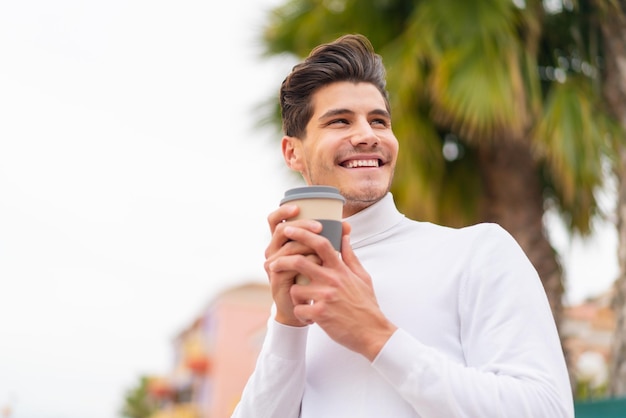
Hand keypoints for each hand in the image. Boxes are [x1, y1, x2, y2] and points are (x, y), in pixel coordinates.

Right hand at [264, 204, 322, 326]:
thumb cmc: (316, 281)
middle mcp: (274, 250)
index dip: (284, 211)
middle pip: (281, 229)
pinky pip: (287, 265)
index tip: (299, 207)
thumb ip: (333, 242)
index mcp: (282, 241)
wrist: (308, 310)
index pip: (276, 220)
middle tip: (320, 226)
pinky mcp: (276, 278)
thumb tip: (346, 225)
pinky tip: (317, 260)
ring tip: (323, 243)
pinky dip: (304, 260)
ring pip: (287, 247)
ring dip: (305, 243)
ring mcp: (273, 264)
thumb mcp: (324, 259)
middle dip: (301, 225)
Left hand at [269, 221, 397, 360]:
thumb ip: (350, 256)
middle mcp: (332, 280)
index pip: (321, 244)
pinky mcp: (320, 314)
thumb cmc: (366, 305)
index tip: (289, 229)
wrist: (372, 332)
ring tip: (304, 302)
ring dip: (295, 295)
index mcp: (340, 269)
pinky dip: (300, 313)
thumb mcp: (362, 277)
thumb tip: (344, 236)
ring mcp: (325, 297)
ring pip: (295, 289)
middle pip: (299, 261)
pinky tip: (309, 317)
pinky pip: (298, 309)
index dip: (302, 234)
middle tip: (273, 264)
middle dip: (282, 261)